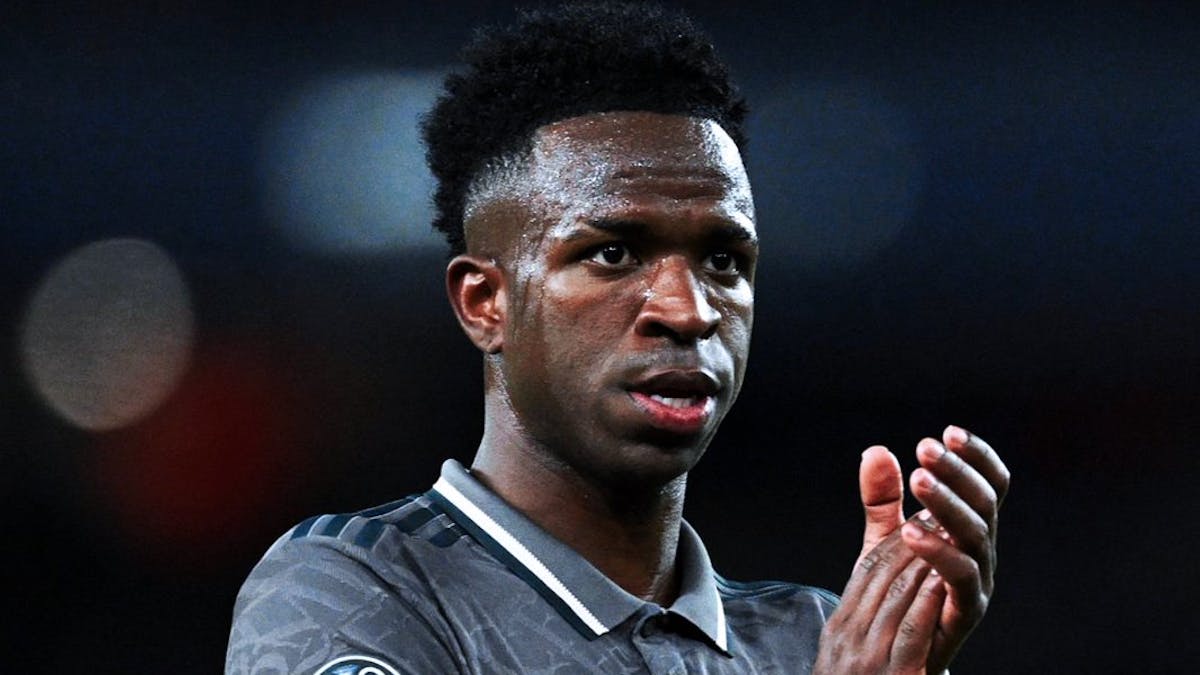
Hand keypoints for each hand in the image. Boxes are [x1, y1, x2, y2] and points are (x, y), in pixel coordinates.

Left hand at [814, 426, 1009, 673]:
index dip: (975, 457)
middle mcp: (981, 551)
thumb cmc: (896, 594)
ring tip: (918, 477)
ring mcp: (978, 581)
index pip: (987, 484)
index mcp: (968, 529)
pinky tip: (911, 531)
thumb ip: (882, 500)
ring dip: (948, 502)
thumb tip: (875, 451)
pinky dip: (939, 551)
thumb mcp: (882, 540)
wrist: (892, 655)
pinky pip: (961, 577)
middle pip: (984, 502)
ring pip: (976, 533)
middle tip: (926, 446)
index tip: (948, 432)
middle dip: (957, 471)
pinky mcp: (965, 611)